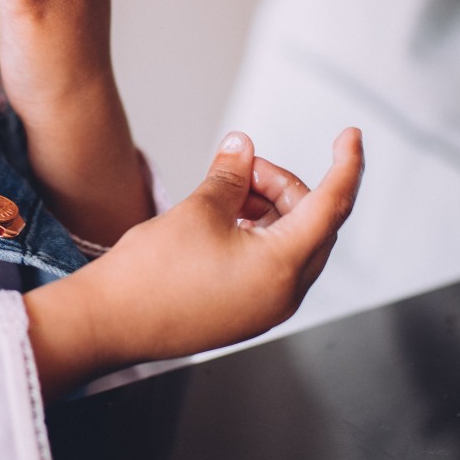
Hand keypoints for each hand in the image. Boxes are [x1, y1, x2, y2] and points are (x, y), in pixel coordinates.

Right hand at [25, 129, 365, 396]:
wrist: (108, 323)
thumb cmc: (151, 274)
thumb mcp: (199, 209)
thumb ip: (231, 174)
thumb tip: (243, 148)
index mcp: (283, 267)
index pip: (333, 205)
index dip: (346, 165)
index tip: (351, 137)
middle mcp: (285, 294)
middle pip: (312, 222)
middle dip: (283, 186)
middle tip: (243, 168)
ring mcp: (266, 307)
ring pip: (290, 242)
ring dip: (267, 208)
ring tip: (225, 193)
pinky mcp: (246, 312)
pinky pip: (271, 264)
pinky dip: (257, 233)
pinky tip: (223, 218)